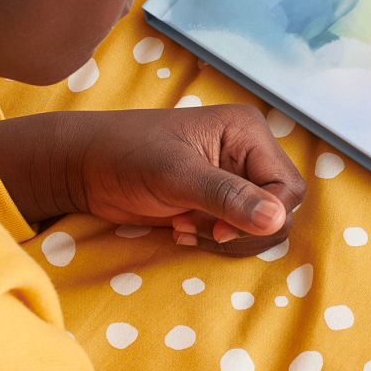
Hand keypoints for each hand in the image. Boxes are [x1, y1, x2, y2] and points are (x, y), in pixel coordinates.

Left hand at [0, 105, 305, 256]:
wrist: (83, 167)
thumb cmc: (125, 156)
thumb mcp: (175, 176)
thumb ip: (227, 197)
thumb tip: (278, 220)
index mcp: (247, 131)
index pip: (288, 187)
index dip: (263, 216)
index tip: (219, 231)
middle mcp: (248, 152)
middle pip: (281, 208)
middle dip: (243, 230)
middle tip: (199, 231)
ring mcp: (234, 176)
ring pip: (261, 224)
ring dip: (227, 237)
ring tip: (184, 228)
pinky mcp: (217, 199)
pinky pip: (238, 230)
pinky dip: (214, 239)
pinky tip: (180, 230)